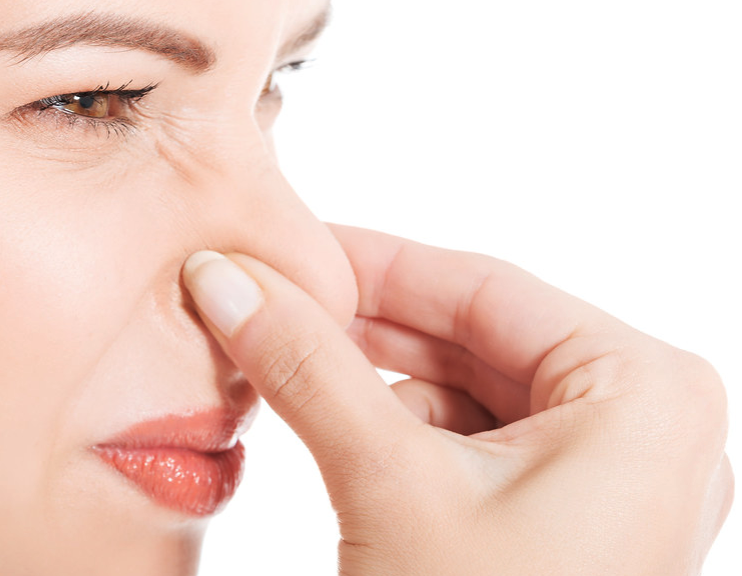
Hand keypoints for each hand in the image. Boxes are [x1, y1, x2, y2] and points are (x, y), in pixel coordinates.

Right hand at [181, 224, 732, 574]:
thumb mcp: (390, 484)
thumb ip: (308, 368)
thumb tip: (228, 280)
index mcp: (643, 392)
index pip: (483, 288)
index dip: (371, 261)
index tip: (289, 248)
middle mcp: (642, 425)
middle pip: (475, 337)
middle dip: (365, 325)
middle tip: (272, 301)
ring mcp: (608, 476)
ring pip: (468, 389)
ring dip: (375, 378)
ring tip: (287, 358)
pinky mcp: (565, 518)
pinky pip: (473, 441)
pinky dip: (400, 428)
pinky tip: (335, 421)